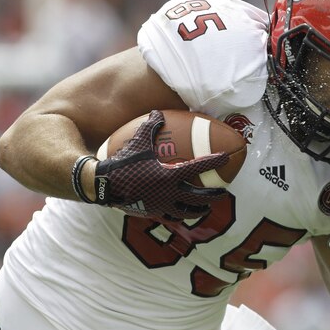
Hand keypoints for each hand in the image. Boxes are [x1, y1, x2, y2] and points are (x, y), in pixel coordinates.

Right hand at [94, 110, 228, 219]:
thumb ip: (150, 126)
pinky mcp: (152, 214)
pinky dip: (179, 216)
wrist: (103, 186)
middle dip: (214, 196)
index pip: (198, 168)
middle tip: (224, 192)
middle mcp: (169, 194)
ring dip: (199, 210)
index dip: (213, 162)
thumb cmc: (122, 163)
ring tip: (207, 208)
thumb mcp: (138, 142)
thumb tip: (158, 112)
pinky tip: (181, 214)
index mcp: (169, 176)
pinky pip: (170, 217)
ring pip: (186, 212)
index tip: (225, 158)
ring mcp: (161, 206)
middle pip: (198, 198)